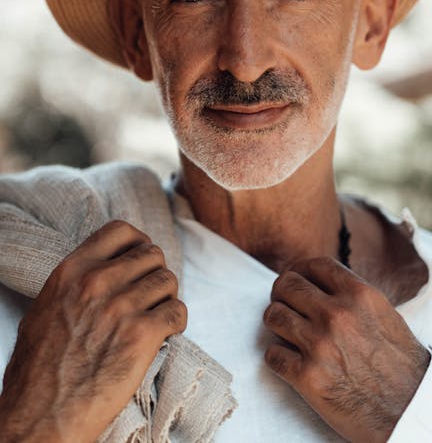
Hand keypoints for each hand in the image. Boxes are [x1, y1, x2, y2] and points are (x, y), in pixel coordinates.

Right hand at [0, 219, 186, 442]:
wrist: (40, 418)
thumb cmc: (38, 372)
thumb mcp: (44, 309)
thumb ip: (74, 283)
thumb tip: (100, 270)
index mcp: (72, 271)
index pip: (120, 231)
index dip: (137, 243)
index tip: (140, 260)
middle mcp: (97, 282)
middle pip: (151, 254)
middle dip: (155, 273)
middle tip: (151, 295)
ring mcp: (121, 307)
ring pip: (168, 280)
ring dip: (167, 298)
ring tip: (157, 315)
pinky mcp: (141, 335)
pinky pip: (177, 311)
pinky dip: (177, 322)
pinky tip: (166, 333)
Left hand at [263, 257, 429, 442]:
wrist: (412, 412)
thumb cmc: (403, 367)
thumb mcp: (384, 315)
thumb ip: (352, 297)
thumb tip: (321, 286)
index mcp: (359, 295)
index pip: (315, 265)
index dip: (300, 269)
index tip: (297, 278)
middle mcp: (337, 315)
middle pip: (287, 285)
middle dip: (281, 293)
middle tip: (284, 303)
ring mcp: (320, 344)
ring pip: (274, 316)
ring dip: (277, 323)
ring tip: (286, 331)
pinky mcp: (307, 377)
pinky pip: (272, 355)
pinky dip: (277, 357)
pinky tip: (290, 360)